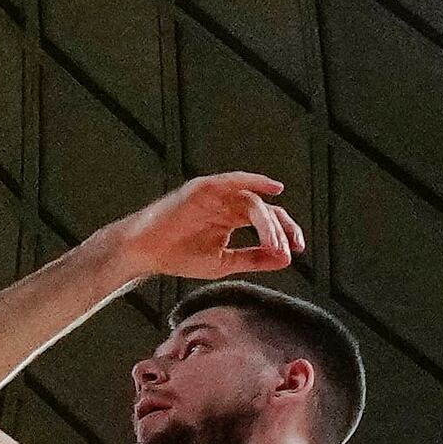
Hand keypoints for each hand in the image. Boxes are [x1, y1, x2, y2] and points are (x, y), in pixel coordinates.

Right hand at [111, 172, 301, 280]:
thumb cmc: (178, 256)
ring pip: (252, 202)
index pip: (267, 221)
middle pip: (265, 211)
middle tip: (290, 248)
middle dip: (281, 229)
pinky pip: (234, 181)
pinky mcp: (204, 188)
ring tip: (277, 241)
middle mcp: (228, 204)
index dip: (284, 234)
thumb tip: (285, 259)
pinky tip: (271, 188)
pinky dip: (253, 181)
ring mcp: (217, 195)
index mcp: (233, 218)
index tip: (297, 251)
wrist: (145, 253)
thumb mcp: (224, 263)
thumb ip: (253, 258)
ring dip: (268, 221)